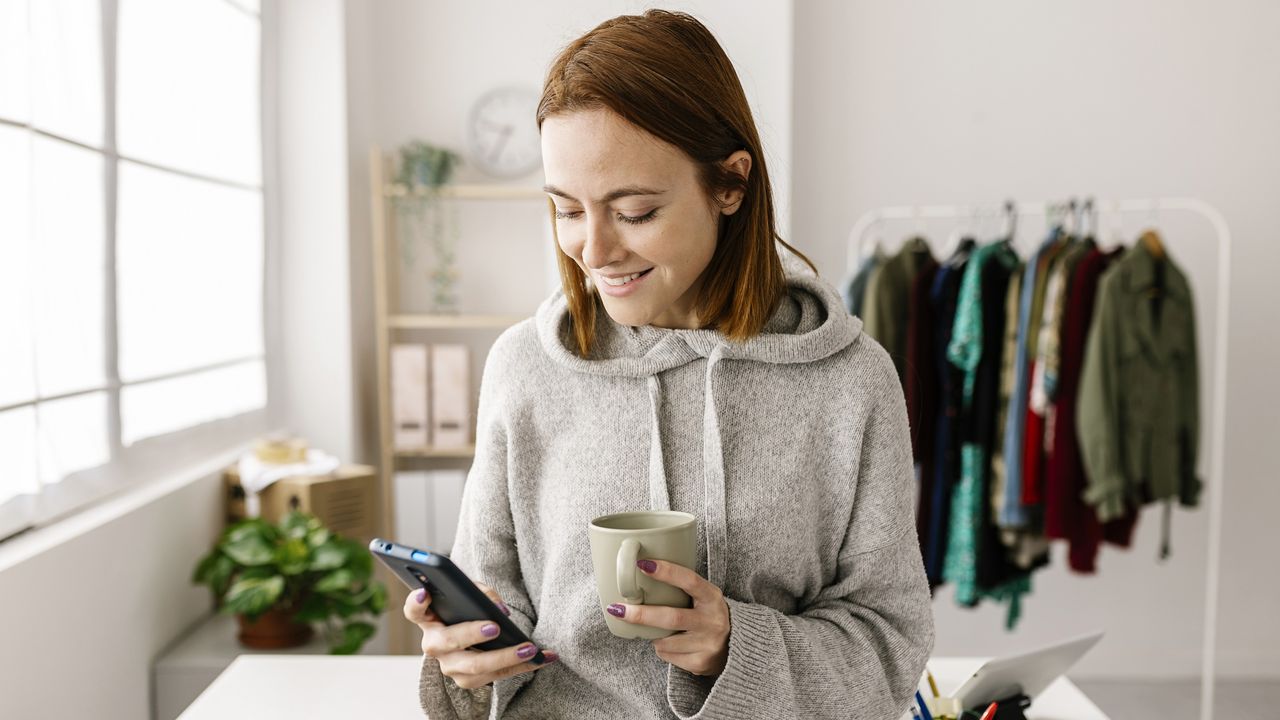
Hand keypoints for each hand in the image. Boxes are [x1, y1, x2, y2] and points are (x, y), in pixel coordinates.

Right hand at [403, 581, 556, 689]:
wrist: (471, 637)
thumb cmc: (469, 609)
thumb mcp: (471, 594)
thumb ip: (481, 594)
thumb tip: (499, 610)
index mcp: (429, 619)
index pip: (413, 610)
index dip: (416, 602)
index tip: (426, 592)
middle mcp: (434, 645)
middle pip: (448, 643)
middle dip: (472, 634)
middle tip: (495, 627)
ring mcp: (450, 666)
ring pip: (475, 668)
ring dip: (506, 657)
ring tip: (530, 648)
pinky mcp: (469, 680)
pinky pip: (497, 676)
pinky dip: (524, 666)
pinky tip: (545, 657)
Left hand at [606, 559, 730, 675]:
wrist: (736, 647)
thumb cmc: (708, 614)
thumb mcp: (704, 596)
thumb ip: (682, 587)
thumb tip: (640, 573)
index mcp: (712, 597)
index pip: (689, 580)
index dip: (666, 572)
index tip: (642, 564)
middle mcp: (713, 620)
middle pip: (671, 617)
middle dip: (641, 614)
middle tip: (616, 609)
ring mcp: (708, 643)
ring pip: (664, 641)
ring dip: (653, 636)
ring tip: (658, 631)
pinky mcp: (701, 663)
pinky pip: (668, 656)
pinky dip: (662, 649)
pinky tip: (672, 645)